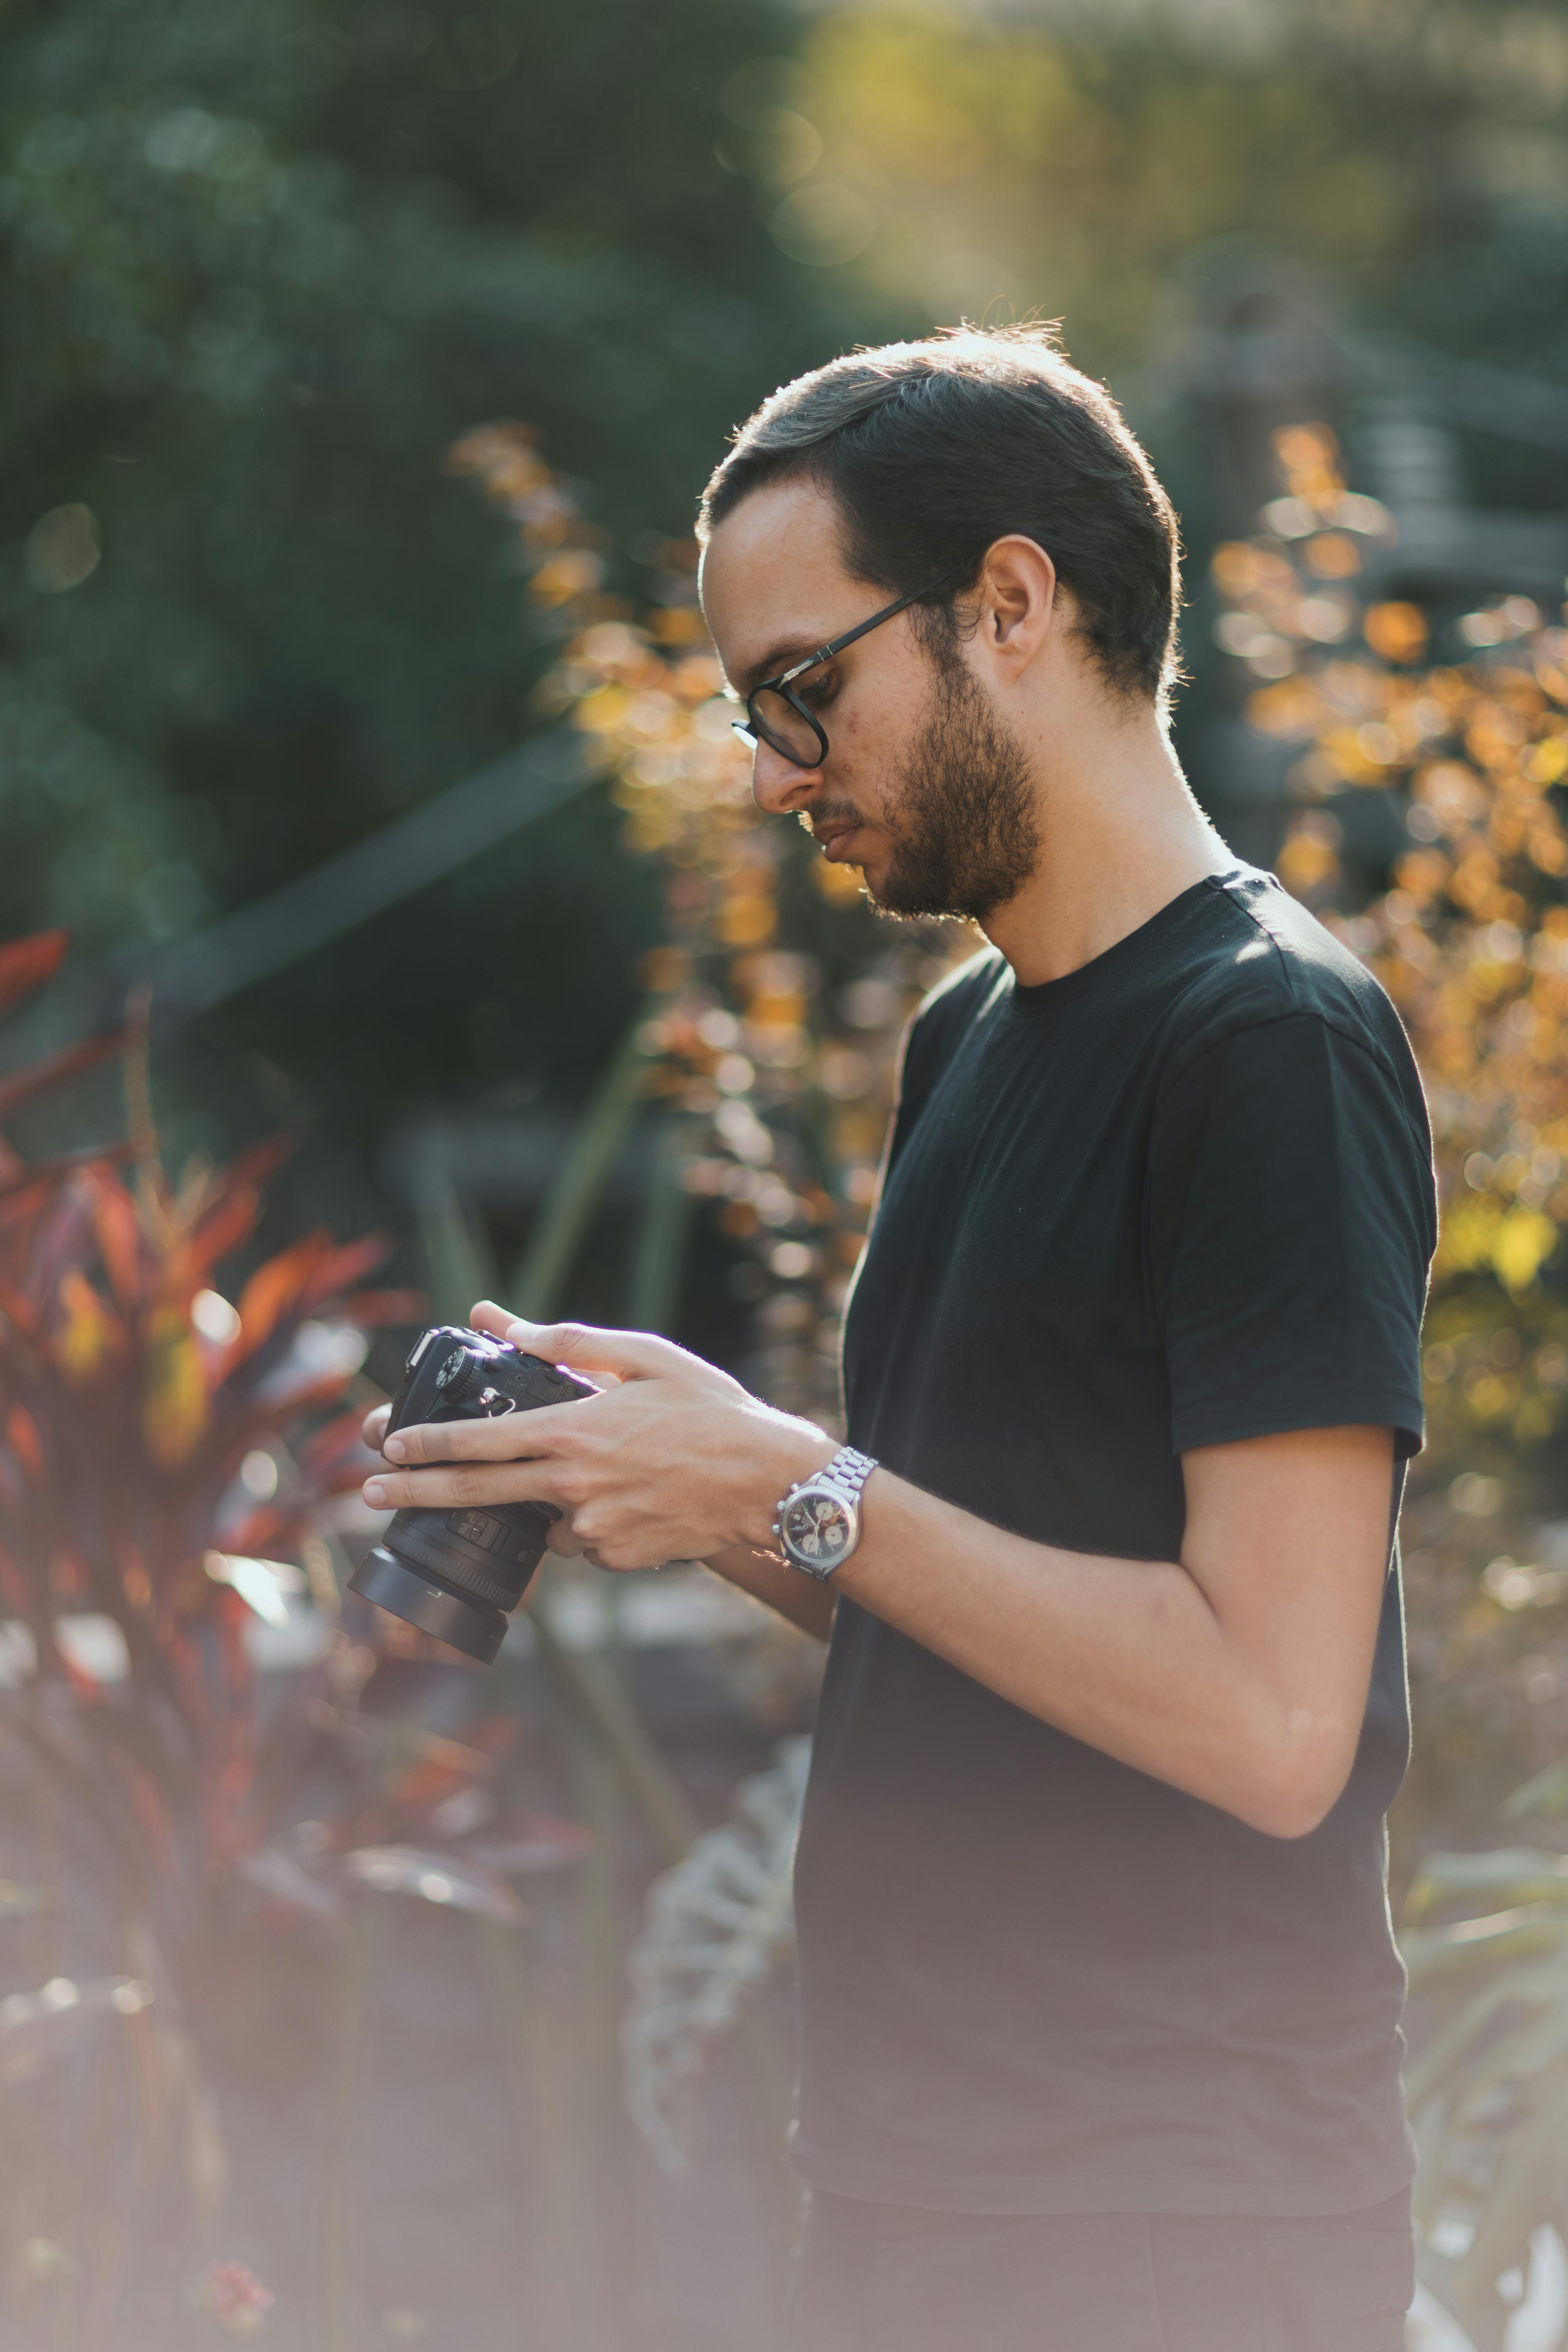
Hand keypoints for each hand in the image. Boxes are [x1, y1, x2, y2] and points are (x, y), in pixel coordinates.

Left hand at [359, 1301, 834, 1571]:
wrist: (769, 1483)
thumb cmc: (711, 1410)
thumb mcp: (642, 1356)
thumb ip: (563, 1340)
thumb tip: (495, 1319)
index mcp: (572, 1433)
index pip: (477, 1442)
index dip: (425, 1446)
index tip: (386, 1447)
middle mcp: (572, 1487)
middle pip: (474, 1494)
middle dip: (415, 1493)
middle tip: (370, 1493)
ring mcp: (592, 1530)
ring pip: (542, 1517)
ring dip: (547, 1498)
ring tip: (608, 1469)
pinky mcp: (615, 1558)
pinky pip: (582, 1539)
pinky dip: (589, 1519)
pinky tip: (632, 1494)